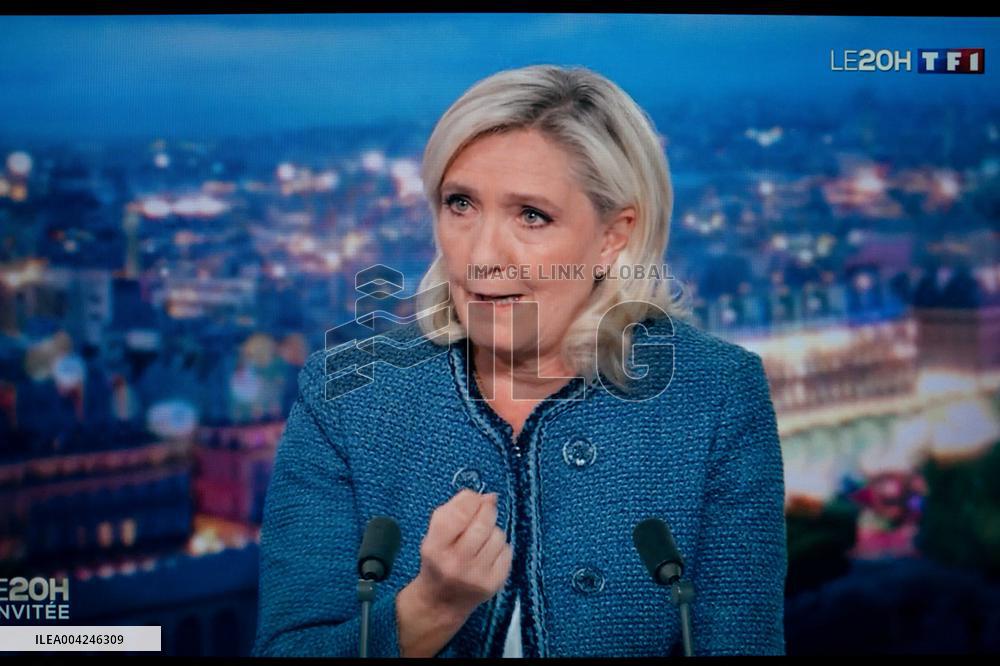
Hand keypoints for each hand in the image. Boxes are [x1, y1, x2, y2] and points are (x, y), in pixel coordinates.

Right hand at [413, 488, 512, 617]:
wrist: (441, 602)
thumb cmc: (438, 560)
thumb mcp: (434, 533)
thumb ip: (456, 509)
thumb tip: (488, 496)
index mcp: (435, 547)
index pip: (459, 513)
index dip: (471, 500)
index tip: (474, 499)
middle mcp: (455, 562)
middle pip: (483, 523)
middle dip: (487, 511)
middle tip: (484, 512)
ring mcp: (476, 575)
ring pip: (498, 536)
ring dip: (492, 532)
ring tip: (481, 540)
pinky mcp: (494, 584)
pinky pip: (507, 552)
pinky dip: (500, 548)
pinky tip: (488, 555)